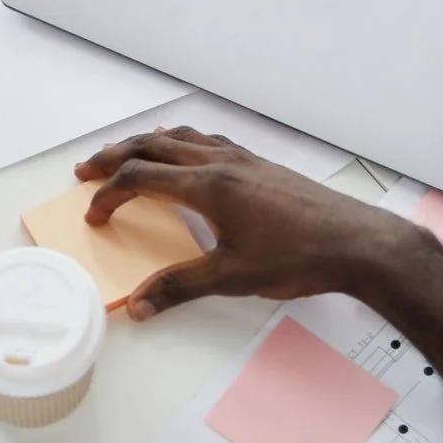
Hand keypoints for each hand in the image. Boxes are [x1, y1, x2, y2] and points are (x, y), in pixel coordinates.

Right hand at [76, 128, 429, 319]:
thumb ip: (181, 287)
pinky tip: (186, 154)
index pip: (141, 178)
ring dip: (147, 144)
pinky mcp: (261, 165)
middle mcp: (221, 162)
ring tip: (126, 154)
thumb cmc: (298, 258)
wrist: (356, 241)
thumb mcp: (233, 278)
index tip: (95, 216)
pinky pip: (209, 140)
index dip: (109, 194)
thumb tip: (139, 305)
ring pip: (182, 137)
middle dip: (115, 156)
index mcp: (208, 185)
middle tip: (86, 170)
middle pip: (154, 145)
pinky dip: (182, 141)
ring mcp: (243, 159)